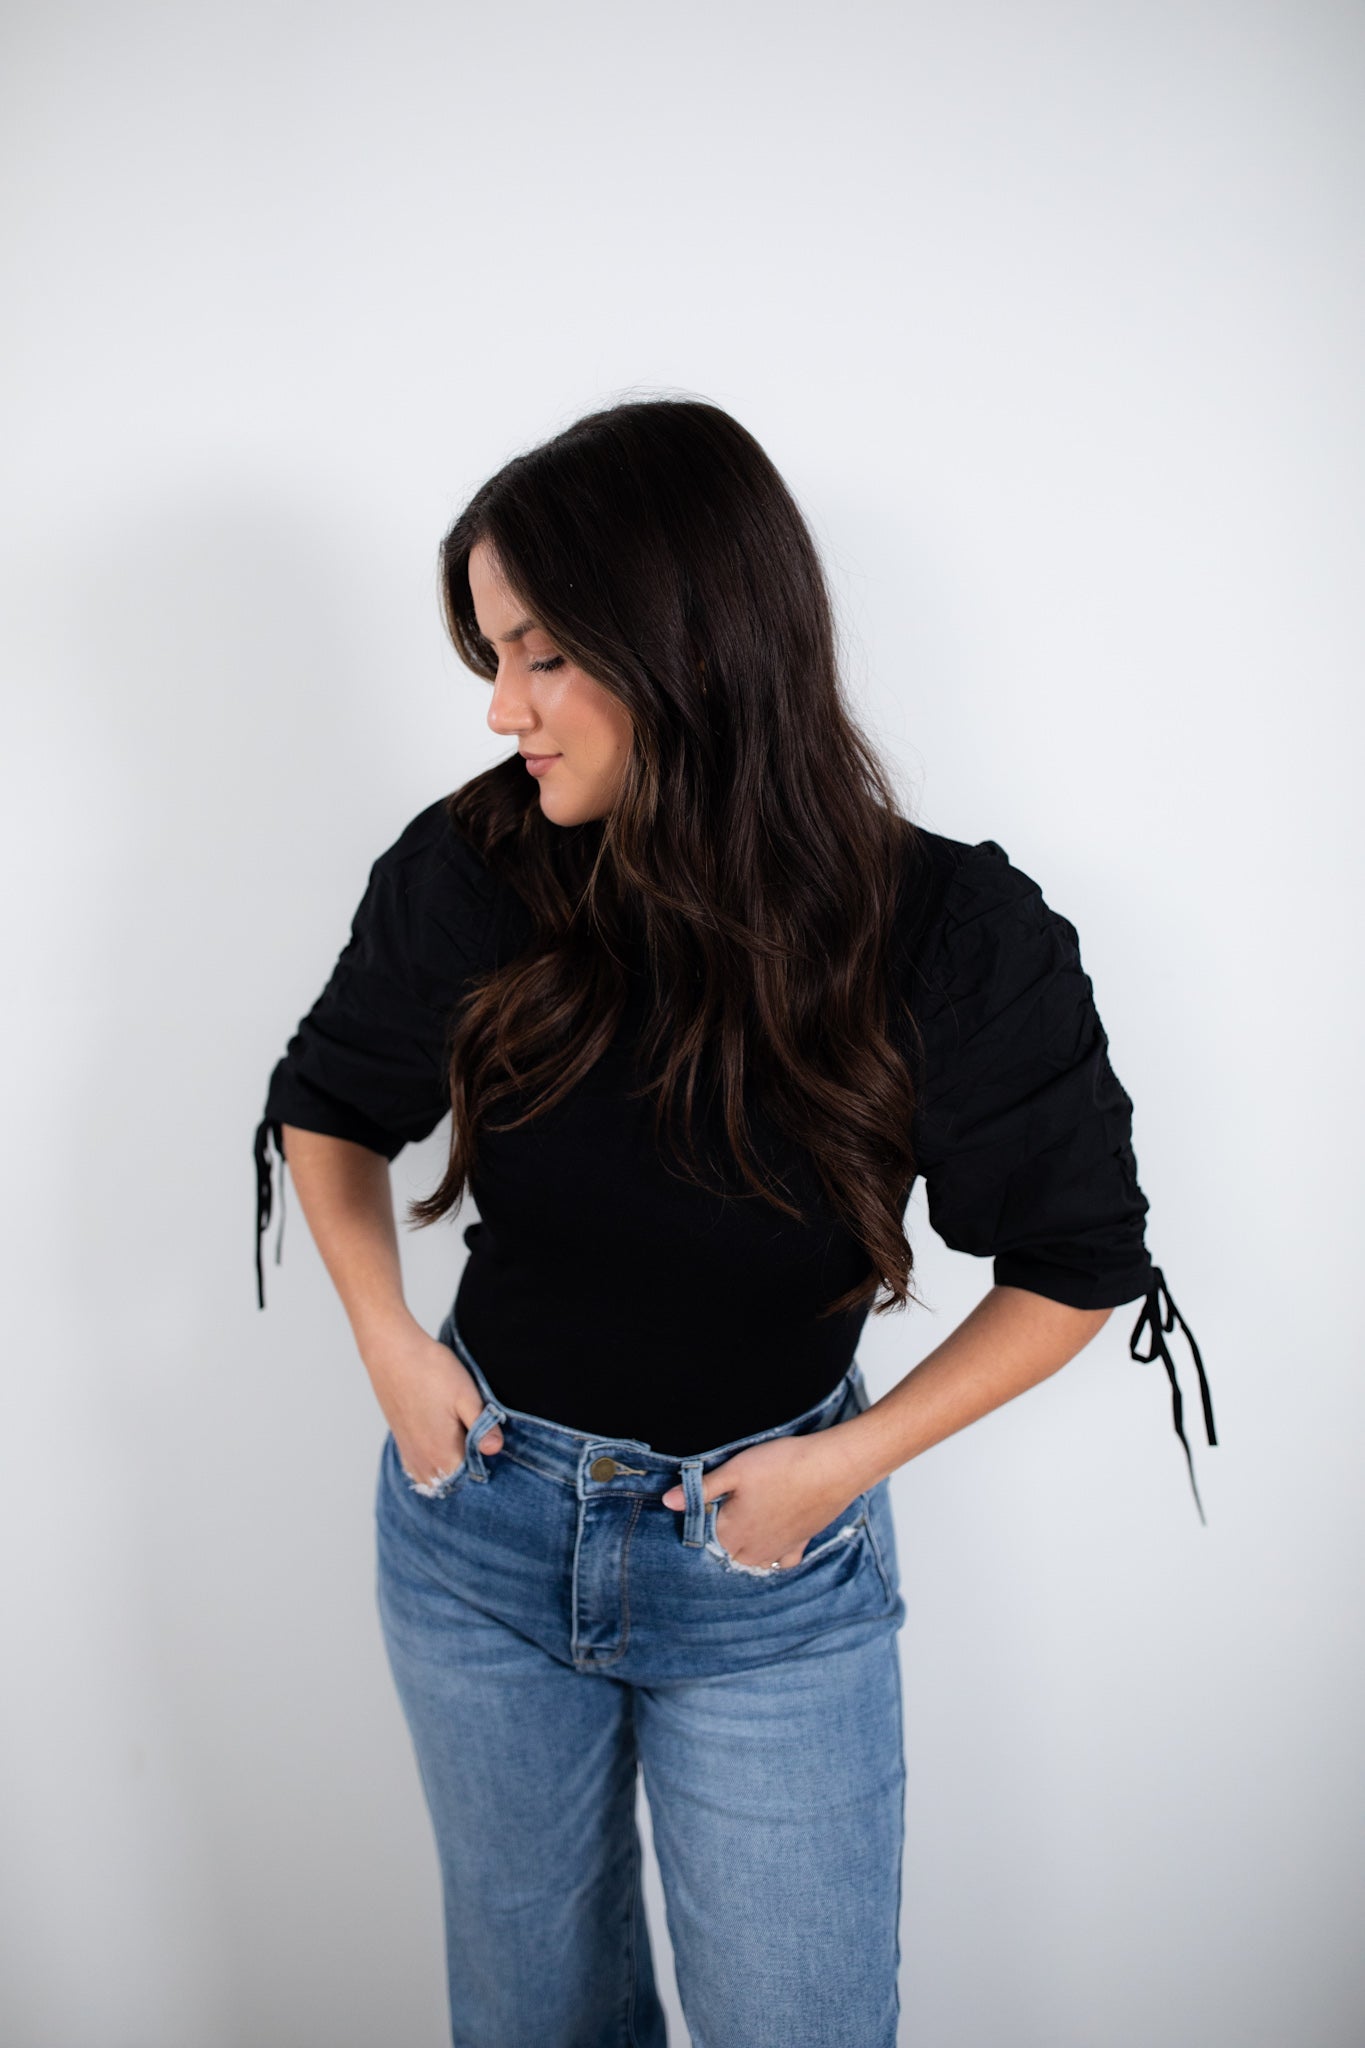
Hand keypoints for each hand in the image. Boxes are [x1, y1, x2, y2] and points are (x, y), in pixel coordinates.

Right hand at [361, 1322, 502, 1490]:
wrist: (393, 1352)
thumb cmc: (431, 1370)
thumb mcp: (467, 1395)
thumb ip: (482, 1427)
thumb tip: (495, 1450)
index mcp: (443, 1453)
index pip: (471, 1478)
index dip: (486, 1465)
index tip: (492, 1444)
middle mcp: (423, 1460)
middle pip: (453, 1481)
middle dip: (469, 1469)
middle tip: (481, 1440)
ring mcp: (410, 1453)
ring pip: (435, 1477)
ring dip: (450, 1468)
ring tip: (463, 1442)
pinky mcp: (401, 1442)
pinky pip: (419, 1468)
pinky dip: (433, 1464)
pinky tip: (442, 1445)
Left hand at [660, 1428, 863, 1568]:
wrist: (832, 1468)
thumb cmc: (781, 1465)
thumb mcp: (734, 1470)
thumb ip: (701, 1489)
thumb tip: (668, 1502)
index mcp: (732, 1533)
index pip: (703, 1533)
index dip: (701, 1513)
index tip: (708, 1495)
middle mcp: (753, 1549)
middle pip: (726, 1550)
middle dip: (722, 1533)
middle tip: (728, 1504)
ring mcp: (778, 1550)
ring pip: (752, 1560)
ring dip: (744, 1547)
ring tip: (746, 1521)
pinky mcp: (800, 1544)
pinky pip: (782, 1561)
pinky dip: (775, 1556)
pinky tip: (773, 1538)